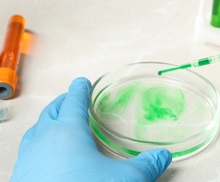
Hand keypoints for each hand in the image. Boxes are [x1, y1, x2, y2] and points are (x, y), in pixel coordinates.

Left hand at [11, 77, 171, 180]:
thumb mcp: (125, 178)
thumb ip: (146, 164)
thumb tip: (162, 156)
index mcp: (68, 131)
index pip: (74, 101)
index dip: (80, 89)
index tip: (82, 82)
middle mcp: (43, 140)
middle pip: (52, 111)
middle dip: (63, 102)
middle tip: (72, 99)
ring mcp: (29, 158)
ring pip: (36, 130)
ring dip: (49, 122)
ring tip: (59, 124)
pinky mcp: (22, 176)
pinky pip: (29, 150)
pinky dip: (39, 143)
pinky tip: (48, 156)